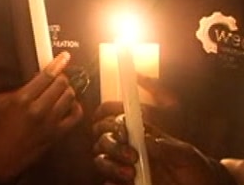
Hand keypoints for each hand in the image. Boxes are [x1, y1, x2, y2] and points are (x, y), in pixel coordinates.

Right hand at [0, 52, 82, 182]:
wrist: (0, 157)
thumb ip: (14, 87)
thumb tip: (31, 77)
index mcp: (22, 99)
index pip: (46, 75)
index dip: (57, 63)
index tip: (64, 57)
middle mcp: (38, 110)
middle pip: (61, 84)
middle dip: (61, 76)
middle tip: (57, 76)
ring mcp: (50, 123)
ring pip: (70, 97)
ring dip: (67, 89)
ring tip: (60, 89)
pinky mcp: (57, 134)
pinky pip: (76, 116)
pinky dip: (75, 106)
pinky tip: (69, 104)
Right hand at [92, 112, 230, 184]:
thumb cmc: (196, 168)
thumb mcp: (186, 155)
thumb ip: (166, 146)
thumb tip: (145, 138)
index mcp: (140, 133)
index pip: (114, 118)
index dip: (111, 120)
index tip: (122, 130)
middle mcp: (129, 148)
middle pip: (103, 138)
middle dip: (112, 145)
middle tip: (131, 155)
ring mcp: (125, 166)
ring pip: (101, 159)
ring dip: (110, 164)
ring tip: (129, 174)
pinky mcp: (125, 184)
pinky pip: (108, 182)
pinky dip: (110, 182)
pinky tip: (117, 183)